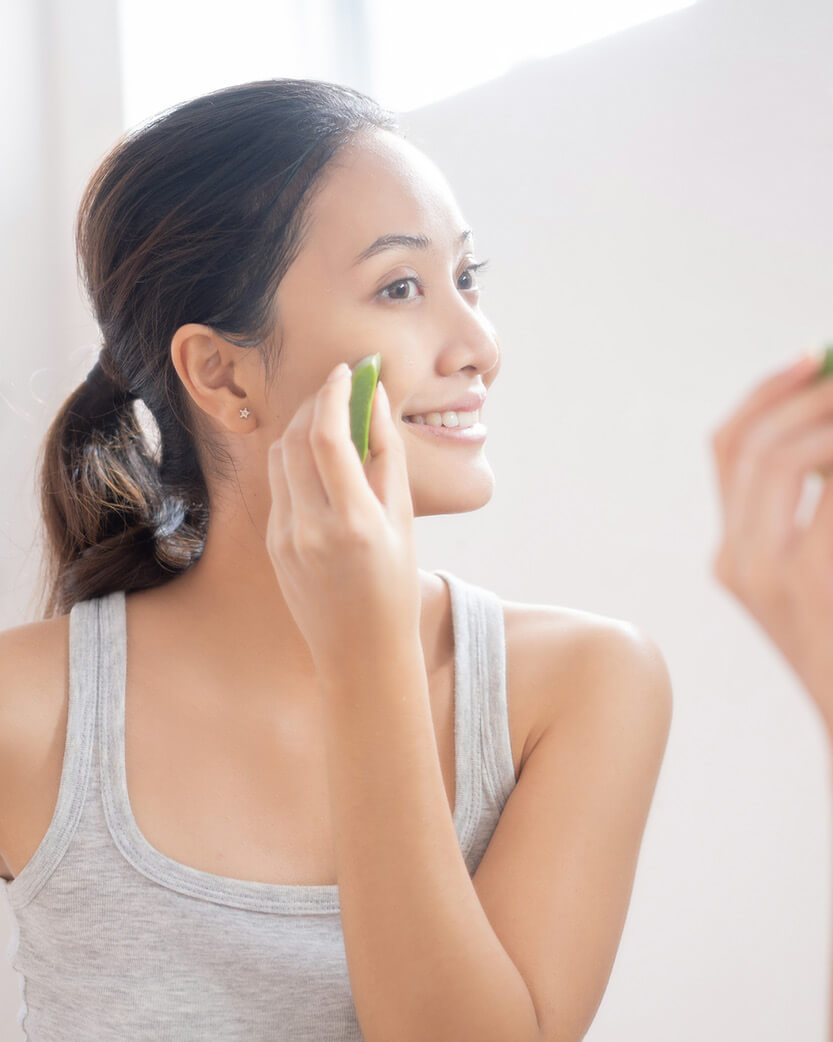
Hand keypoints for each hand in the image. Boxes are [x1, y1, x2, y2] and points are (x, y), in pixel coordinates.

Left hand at [266, 362, 420, 677]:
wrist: (360, 653)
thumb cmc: (395, 588)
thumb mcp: (402, 521)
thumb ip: (387, 456)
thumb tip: (376, 399)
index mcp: (352, 523)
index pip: (327, 437)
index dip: (334, 393)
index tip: (349, 371)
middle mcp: (310, 528)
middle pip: (295, 439)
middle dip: (316, 402)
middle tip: (341, 386)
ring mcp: (283, 537)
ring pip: (279, 457)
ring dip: (301, 426)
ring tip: (332, 416)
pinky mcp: (271, 544)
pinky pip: (278, 485)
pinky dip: (295, 459)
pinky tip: (320, 459)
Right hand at [710, 350, 832, 729]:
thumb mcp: (827, 568)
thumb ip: (819, 507)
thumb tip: (828, 440)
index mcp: (735, 557)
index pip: (727, 451)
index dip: (763, 396)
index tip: (807, 360)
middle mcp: (734, 560)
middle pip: (746, 445)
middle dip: (802, 393)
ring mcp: (760, 571)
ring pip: (778, 456)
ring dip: (828, 418)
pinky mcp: (803, 577)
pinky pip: (826, 488)